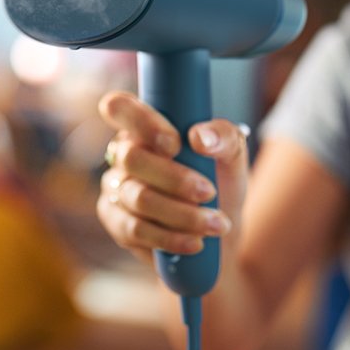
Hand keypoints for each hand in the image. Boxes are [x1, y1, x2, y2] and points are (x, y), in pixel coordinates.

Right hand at [95, 91, 249, 265]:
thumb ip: (224, 136)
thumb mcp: (233, 156)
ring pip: (138, 197)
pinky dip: (170, 237)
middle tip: (209, 192)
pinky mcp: (116, 223)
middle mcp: (123, 154)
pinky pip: (135, 230)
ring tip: (216, 224)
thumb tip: (200, 138)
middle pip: (131, 158)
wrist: (220, 234)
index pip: (119, 107)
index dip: (142, 122)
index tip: (176, 144)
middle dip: (174, 178)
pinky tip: (196, 242)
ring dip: (182, 213)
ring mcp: (116, 189)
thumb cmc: (221, 183)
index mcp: (145, 127)